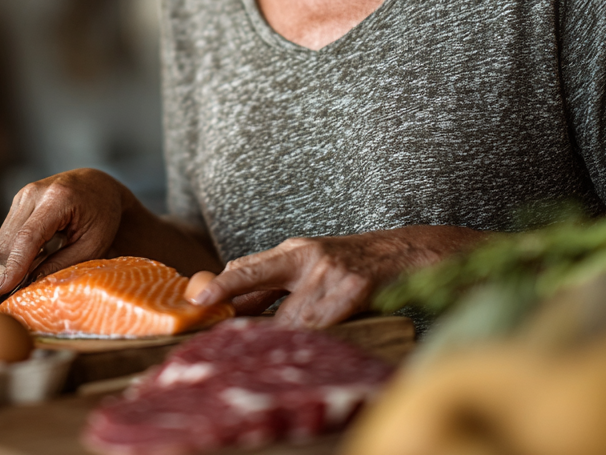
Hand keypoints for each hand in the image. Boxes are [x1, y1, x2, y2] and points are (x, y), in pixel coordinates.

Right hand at [0, 168, 135, 293]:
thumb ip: (62, 264)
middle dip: (13, 269)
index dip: (14, 266)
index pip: (27, 237)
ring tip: (42, 264)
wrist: (99, 185)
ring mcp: (23, 195)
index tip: (2, 290)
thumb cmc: (103, 216)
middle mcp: (34, 193)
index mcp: (58, 198)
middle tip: (32, 285)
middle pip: (6, 243)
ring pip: (2, 241)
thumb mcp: (93, 245)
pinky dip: (16, 251)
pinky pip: (6, 235)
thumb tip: (30, 284)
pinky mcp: (18, 202)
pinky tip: (38, 252)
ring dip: (14, 261)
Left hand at [190, 225, 487, 327]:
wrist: (408, 253)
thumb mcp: (314, 266)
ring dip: (280, 338)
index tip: (197, 299)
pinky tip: (310, 351)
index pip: (247, 267)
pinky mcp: (351, 293)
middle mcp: (307, 258)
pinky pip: (319, 329)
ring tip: (276, 352)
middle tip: (214, 324)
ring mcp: (329, 275)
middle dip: (234, 304)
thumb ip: (279, 286)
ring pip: (289, 320)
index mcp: (295, 252)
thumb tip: (235, 309)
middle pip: (257, 281)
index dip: (220, 284)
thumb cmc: (355, 266)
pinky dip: (310, 343)